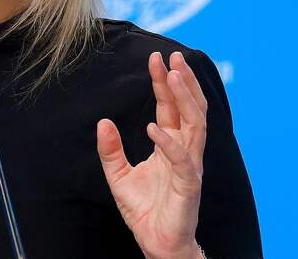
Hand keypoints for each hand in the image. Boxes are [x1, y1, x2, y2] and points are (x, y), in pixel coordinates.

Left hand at [96, 51, 207, 258]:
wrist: (157, 243)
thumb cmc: (144, 210)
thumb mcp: (118, 176)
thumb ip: (110, 150)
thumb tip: (102, 123)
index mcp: (170, 146)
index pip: (170, 108)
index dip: (163, 83)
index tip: (156, 59)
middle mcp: (184, 152)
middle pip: (189, 109)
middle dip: (180, 81)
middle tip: (170, 57)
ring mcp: (189, 167)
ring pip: (195, 126)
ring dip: (184, 99)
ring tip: (172, 77)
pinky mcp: (189, 186)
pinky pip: (183, 160)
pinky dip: (169, 142)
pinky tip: (154, 127)